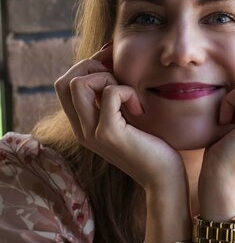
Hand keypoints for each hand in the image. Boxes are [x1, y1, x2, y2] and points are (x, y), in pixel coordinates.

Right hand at [54, 45, 185, 194]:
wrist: (163, 179)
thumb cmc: (152, 146)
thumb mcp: (126, 118)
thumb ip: (113, 100)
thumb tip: (111, 64)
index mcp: (82, 125)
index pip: (63, 85)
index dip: (85, 67)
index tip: (111, 65)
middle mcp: (80, 130)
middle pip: (63, 82)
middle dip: (90, 67)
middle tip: (117, 77)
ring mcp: (91, 133)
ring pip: (78, 84)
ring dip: (106, 79)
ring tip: (126, 95)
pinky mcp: (108, 134)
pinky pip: (109, 94)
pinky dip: (126, 91)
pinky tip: (139, 108)